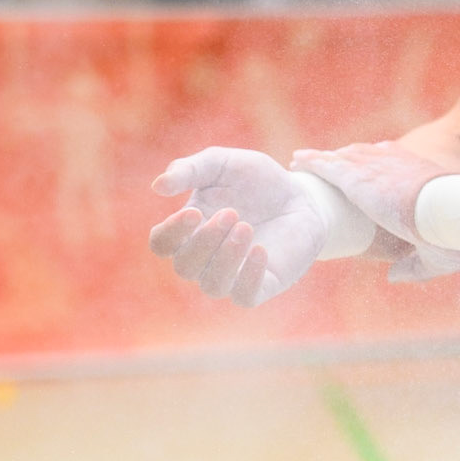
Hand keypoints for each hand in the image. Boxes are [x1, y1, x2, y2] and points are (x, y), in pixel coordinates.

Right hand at [150, 146, 332, 306]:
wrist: (301, 195)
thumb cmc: (256, 180)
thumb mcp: (223, 163)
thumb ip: (190, 169)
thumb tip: (157, 185)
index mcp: (189, 230)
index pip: (162, 244)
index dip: (171, 232)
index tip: (194, 212)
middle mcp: (206, 258)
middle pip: (185, 267)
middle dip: (205, 241)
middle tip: (232, 213)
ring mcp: (233, 275)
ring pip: (212, 286)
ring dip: (226, 258)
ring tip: (246, 227)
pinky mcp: (262, 285)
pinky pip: (244, 297)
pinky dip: (248, 276)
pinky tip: (261, 250)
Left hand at [291, 142, 459, 281]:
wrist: (448, 212)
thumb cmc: (453, 233)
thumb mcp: (438, 255)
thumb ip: (413, 266)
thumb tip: (393, 276)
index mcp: (416, 174)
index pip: (391, 164)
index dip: (375, 166)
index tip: (363, 171)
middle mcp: (393, 164)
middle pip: (362, 155)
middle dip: (343, 158)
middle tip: (327, 162)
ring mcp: (373, 168)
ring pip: (340, 158)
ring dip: (321, 159)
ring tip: (302, 160)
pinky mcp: (356, 178)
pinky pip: (326, 165)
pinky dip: (311, 162)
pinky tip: (297, 162)